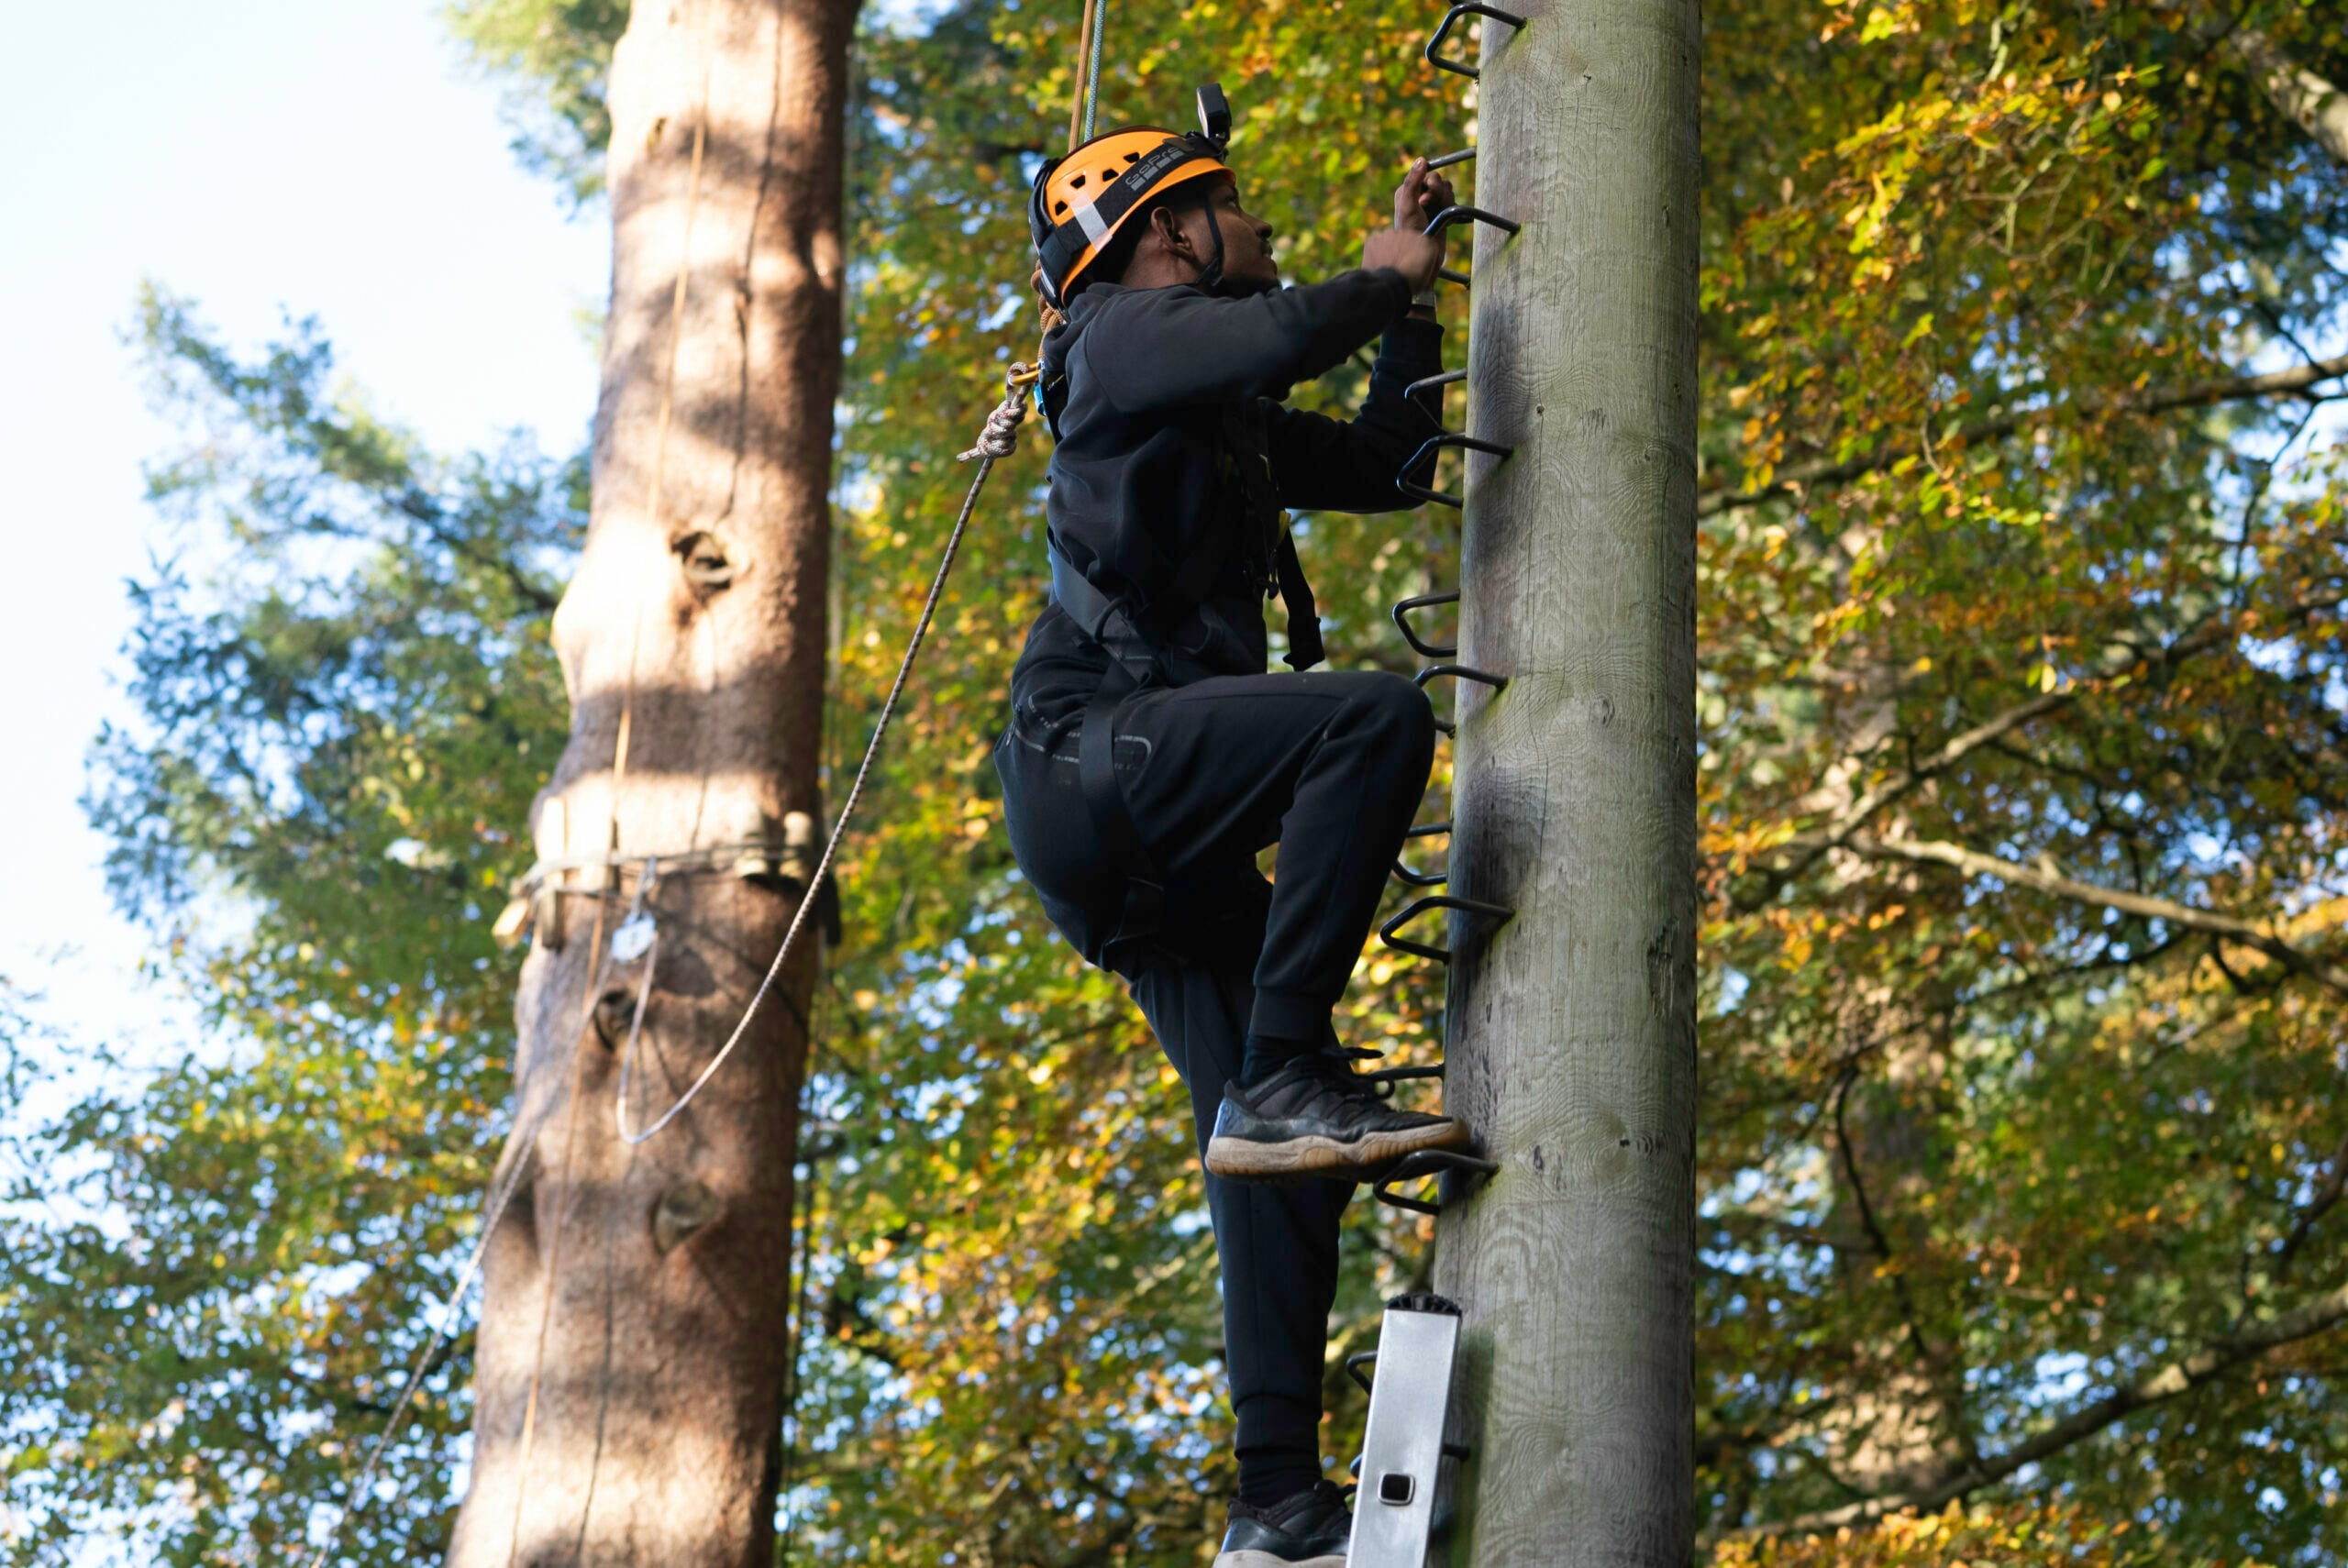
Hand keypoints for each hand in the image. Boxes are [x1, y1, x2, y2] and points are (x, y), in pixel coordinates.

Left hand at [1360, 158, 1457, 293]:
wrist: (1419, 256)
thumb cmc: (1410, 231)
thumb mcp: (1408, 204)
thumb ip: (1412, 181)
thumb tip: (1421, 159)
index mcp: (1407, 191)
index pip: (1425, 173)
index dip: (1429, 183)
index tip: (1424, 200)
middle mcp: (1419, 195)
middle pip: (1438, 180)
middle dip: (1438, 193)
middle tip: (1428, 207)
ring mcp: (1431, 205)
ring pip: (1447, 189)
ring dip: (1445, 201)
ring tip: (1437, 215)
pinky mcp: (1442, 213)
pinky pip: (1452, 201)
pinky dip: (1451, 208)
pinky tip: (1444, 220)